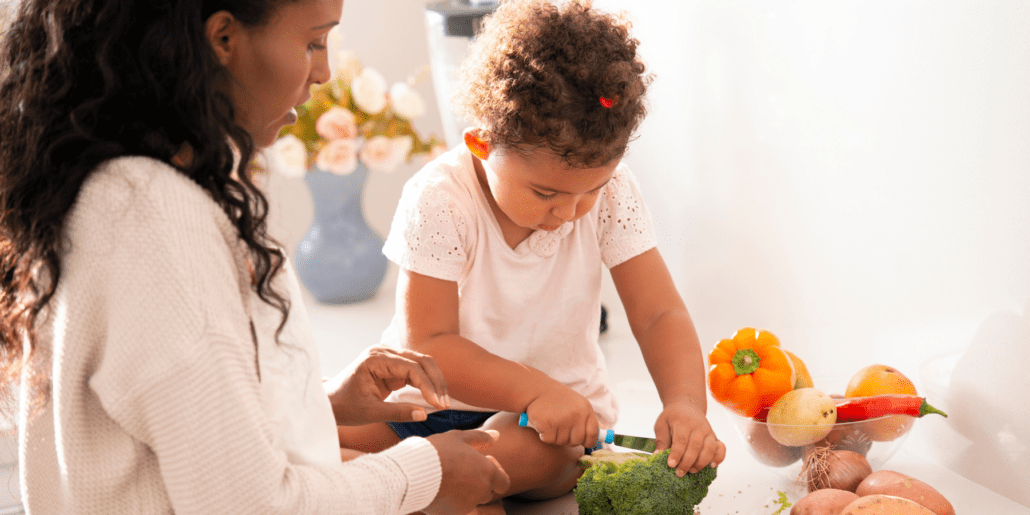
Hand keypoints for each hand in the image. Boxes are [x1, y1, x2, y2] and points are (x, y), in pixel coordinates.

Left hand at [324, 345, 449, 425]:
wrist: (329, 403)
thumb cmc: (344, 406)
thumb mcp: (369, 413)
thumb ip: (397, 413)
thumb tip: (424, 415)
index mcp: (376, 358)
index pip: (411, 367)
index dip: (427, 385)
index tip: (438, 404)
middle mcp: (384, 352)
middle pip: (421, 360)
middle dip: (436, 381)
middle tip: (444, 403)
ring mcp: (389, 358)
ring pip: (422, 364)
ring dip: (434, 382)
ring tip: (442, 402)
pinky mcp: (393, 367)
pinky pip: (416, 372)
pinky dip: (426, 384)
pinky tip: (434, 399)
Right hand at [424, 429, 509, 514]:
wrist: (413, 473)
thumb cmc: (438, 451)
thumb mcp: (459, 437)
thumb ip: (481, 437)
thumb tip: (497, 436)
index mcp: (488, 473)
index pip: (504, 483)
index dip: (495, 474)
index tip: (481, 464)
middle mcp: (481, 491)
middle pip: (488, 492)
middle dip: (479, 483)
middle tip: (462, 470)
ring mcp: (468, 505)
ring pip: (473, 501)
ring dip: (466, 492)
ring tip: (449, 478)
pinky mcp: (453, 514)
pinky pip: (458, 509)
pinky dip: (453, 501)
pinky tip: (440, 489)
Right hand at [524, 384, 598, 447]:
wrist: (537, 389)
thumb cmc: (558, 398)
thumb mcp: (577, 404)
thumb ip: (587, 418)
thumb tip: (604, 432)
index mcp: (585, 409)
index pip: (593, 432)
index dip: (589, 441)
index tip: (584, 442)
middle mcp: (576, 414)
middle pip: (577, 440)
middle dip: (568, 440)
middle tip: (560, 430)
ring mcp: (562, 419)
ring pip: (562, 441)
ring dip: (555, 436)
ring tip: (551, 423)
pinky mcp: (548, 423)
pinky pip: (549, 439)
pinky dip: (544, 435)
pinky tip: (542, 424)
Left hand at [653, 399, 725, 475]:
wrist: (687, 405)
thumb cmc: (673, 417)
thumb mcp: (662, 424)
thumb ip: (661, 440)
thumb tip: (657, 455)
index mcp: (683, 422)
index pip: (681, 440)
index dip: (676, 454)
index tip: (671, 465)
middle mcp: (698, 426)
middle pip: (695, 446)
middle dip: (687, 462)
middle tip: (679, 473)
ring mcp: (708, 432)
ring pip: (709, 449)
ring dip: (701, 463)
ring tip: (691, 471)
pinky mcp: (715, 437)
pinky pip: (721, 448)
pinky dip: (718, 458)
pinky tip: (711, 466)